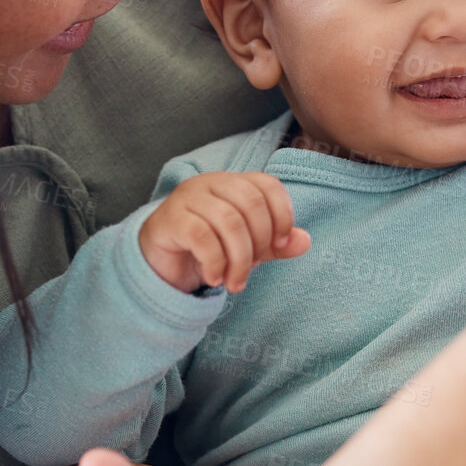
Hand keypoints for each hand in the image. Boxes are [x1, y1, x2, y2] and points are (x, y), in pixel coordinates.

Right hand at [138, 171, 310, 293]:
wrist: (160, 264)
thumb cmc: (207, 250)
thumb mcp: (247, 249)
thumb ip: (276, 245)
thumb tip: (305, 241)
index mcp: (233, 183)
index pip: (268, 185)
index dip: (282, 215)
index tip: (279, 246)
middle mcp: (210, 183)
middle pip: (251, 204)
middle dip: (259, 243)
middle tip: (252, 271)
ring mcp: (187, 197)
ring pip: (229, 221)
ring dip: (238, 260)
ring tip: (235, 283)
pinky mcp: (170, 219)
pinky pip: (202, 237)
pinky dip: (215, 262)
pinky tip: (214, 278)